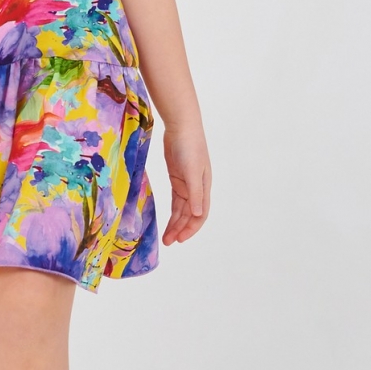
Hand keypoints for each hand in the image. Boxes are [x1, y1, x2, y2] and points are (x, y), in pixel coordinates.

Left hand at [160, 123, 210, 243]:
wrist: (181, 126)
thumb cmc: (189, 147)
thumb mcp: (191, 171)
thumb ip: (195, 193)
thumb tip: (197, 215)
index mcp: (204, 188)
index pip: (200, 214)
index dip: (191, 228)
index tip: (179, 239)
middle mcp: (197, 188)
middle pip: (190, 215)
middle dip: (180, 229)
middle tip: (169, 242)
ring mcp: (187, 183)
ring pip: (182, 209)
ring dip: (176, 223)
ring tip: (166, 237)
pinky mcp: (177, 178)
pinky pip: (176, 200)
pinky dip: (173, 212)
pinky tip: (168, 221)